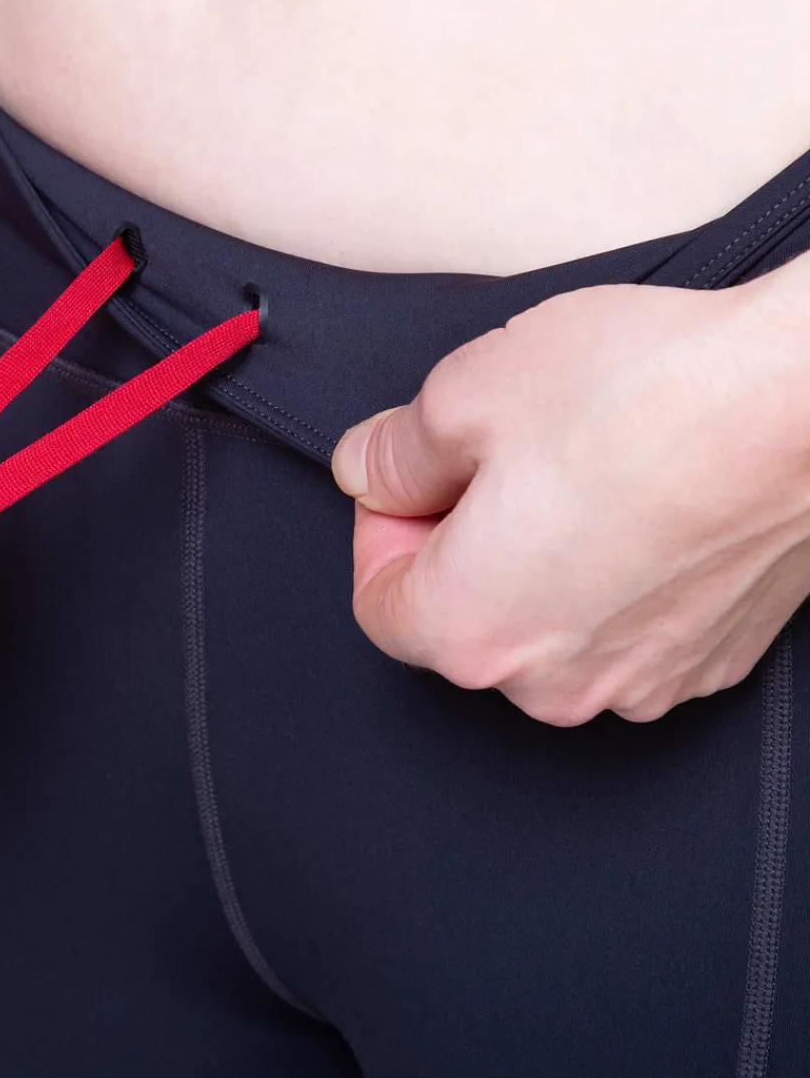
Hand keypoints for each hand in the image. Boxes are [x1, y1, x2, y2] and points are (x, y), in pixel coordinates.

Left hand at [331, 258, 809, 723]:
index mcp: (474, 630)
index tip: (411, 477)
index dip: (382, 528)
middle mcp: (555, 684)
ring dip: (535, 558)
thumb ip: (391, 453)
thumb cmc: (647, 393)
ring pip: (544, 624)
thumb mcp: (463, 395)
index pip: (378, 604)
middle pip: (462, 619)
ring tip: (575, 470)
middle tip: (492, 457)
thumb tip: (368, 470)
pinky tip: (637, 499)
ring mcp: (643, 681)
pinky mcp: (710, 660)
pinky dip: (608, 575)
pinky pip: (621, 627)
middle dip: (457, 541)